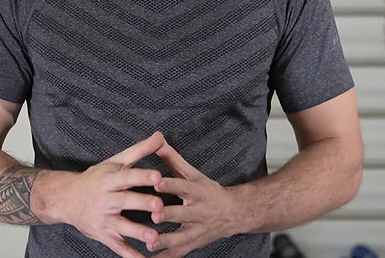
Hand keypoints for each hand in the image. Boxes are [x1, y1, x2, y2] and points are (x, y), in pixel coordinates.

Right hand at [59, 132, 166, 257]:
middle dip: (141, 203)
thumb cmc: (96, 178)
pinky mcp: (103, 235)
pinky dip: (130, 256)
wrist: (65, 199)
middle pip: (125, 201)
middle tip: (159, 206)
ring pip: (121, 227)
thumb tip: (160, 135)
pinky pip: (118, 247)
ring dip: (137, 233)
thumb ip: (139, 150)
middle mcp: (105, 200)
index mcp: (109, 179)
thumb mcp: (115, 162)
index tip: (157, 176)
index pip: (127, 176)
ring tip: (154, 238)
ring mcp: (103, 220)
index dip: (142, 176)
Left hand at [148, 140, 240, 256]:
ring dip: (167, 241)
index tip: (156, 182)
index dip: (171, 184)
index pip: (183, 186)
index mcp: (198, 191)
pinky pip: (179, 253)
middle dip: (170, 215)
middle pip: (184, 213)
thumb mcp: (193, 173)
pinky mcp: (194, 244)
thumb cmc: (207, 190)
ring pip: (182, 237)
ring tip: (150, 244)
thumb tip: (156, 139)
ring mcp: (197, 230)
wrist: (234, 214)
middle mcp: (199, 211)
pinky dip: (165, 257)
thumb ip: (173, 158)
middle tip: (155, 215)